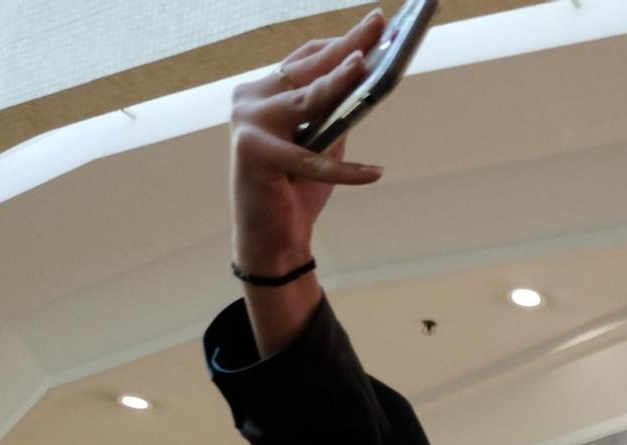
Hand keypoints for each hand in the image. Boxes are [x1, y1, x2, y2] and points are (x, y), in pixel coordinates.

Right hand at [229, 8, 387, 270]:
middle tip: (379, 24)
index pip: (308, 59)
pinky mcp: (253, 151)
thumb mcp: (323, 143)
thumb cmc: (297, 188)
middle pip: (309, 70)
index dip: (343, 41)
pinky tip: (375, 173)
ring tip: (367, 68)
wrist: (272, 237)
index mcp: (266, 92)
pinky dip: (345, 170)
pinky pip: (311, 160)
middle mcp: (251, 98)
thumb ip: (337, 112)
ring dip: (338, 83)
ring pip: (306, 99)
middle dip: (348, 45)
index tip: (377, 24)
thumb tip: (369, 79)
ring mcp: (247, 121)